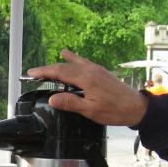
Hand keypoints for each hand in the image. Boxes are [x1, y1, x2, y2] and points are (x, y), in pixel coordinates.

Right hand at [28, 49, 148, 126]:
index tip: (31, 73)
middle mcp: (90, 70)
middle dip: (48, 69)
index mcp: (86, 78)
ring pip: (73, 63)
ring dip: (59, 64)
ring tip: (48, 64)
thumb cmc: (115, 110)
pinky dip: (72, 59)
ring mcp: (96, 69)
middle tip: (34, 73)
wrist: (136, 107)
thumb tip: (52, 98)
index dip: (44, 71)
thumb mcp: (91, 110)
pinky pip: (82, 62)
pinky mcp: (101, 72)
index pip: (59, 72)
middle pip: (64, 66)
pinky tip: (69, 56)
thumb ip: (70, 103)